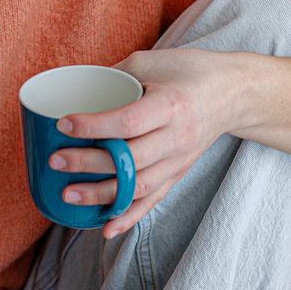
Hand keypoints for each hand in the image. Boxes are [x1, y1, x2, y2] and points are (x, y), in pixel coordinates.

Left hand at [49, 48, 242, 239]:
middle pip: (130, 159)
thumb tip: (74, 89)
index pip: (128, 123)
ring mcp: (179, 161)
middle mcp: (177, 138)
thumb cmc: (189, 70)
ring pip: (138, 186)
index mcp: (171, 106)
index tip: (63, 124)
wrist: (234, 93)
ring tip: (68, 195)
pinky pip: (153, 200)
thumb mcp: (151, 61)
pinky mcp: (178, 173)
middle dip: (89, 163)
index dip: (93, 126)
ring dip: (102, 195)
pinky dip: (128, 217)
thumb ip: (115, 76)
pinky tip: (105, 228)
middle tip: (56, 162)